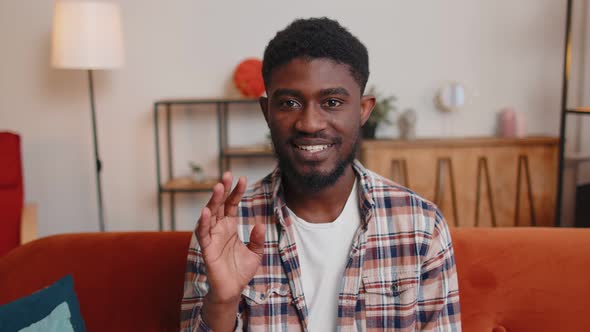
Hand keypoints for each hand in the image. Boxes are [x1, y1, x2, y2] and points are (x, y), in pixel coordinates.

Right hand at [196, 172, 265, 304]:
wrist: (232, 291)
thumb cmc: (240, 271)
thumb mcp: (255, 253)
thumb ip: (257, 239)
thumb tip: (259, 224)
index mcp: (230, 227)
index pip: (232, 205)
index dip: (236, 192)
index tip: (242, 178)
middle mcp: (219, 229)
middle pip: (219, 205)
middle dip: (223, 190)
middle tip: (227, 175)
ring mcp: (212, 237)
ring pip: (210, 215)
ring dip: (213, 201)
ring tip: (218, 187)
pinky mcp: (207, 249)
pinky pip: (203, 234)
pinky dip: (203, 222)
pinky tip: (206, 211)